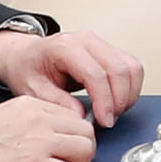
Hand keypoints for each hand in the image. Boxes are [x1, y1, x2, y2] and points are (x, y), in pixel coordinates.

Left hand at [0, 24, 143, 125]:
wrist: (27, 55)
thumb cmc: (29, 68)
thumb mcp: (32, 90)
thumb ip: (57, 103)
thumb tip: (80, 115)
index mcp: (65, 48)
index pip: (96, 74)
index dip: (104, 101)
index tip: (104, 120)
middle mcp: (87, 41)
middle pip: (119, 69)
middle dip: (119, 100)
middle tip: (109, 120)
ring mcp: (101, 43)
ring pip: (131, 67)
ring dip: (129, 94)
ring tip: (114, 112)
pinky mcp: (110, 50)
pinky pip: (132, 67)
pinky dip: (131, 87)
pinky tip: (119, 101)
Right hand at [0, 93, 101, 161]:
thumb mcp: (3, 117)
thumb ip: (31, 120)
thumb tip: (54, 131)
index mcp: (31, 105)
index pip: (74, 115)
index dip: (74, 134)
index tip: (67, 146)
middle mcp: (39, 119)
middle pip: (86, 131)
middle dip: (82, 149)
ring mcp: (39, 142)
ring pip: (85, 150)